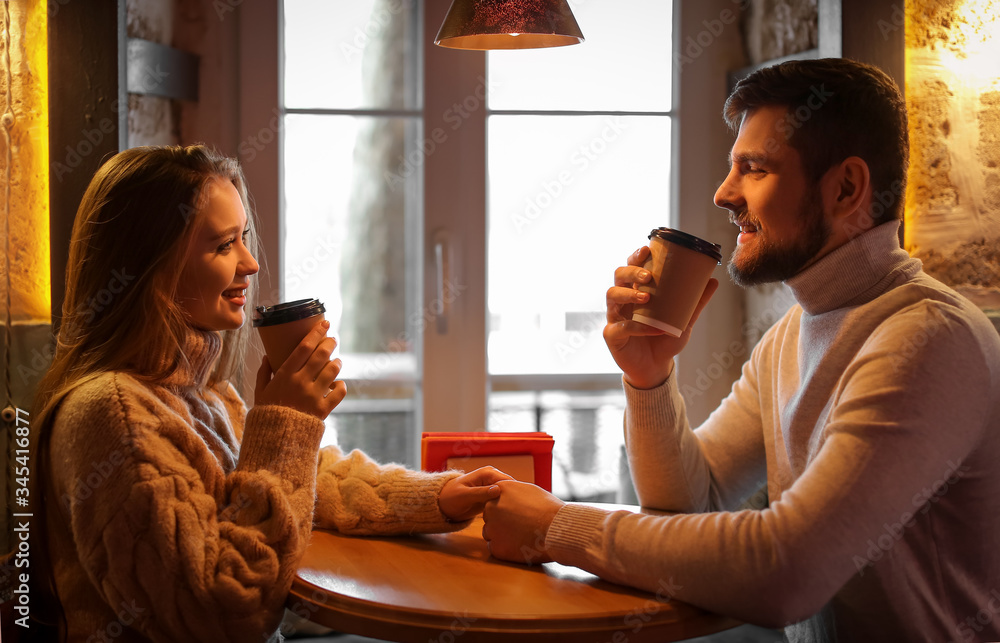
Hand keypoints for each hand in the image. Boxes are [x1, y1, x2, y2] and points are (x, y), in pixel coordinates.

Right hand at [254, 320, 347, 419]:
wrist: (275, 440)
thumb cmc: (267, 413)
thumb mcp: (260, 392)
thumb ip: (263, 373)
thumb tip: (267, 357)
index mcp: (284, 375)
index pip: (304, 347)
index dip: (316, 333)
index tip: (325, 323)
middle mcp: (300, 382)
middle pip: (321, 355)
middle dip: (330, 343)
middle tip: (333, 339)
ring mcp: (313, 396)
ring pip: (332, 371)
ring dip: (337, 363)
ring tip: (336, 362)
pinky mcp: (323, 410)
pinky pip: (339, 392)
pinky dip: (341, 386)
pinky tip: (338, 384)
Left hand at [438, 467, 512, 521]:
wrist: (442, 504)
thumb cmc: (450, 497)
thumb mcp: (464, 496)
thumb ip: (480, 493)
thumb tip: (498, 490)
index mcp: (488, 473)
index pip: (508, 481)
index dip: (515, 493)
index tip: (518, 507)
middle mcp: (493, 478)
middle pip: (511, 489)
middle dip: (514, 500)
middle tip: (517, 515)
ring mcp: (493, 488)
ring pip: (509, 497)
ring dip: (511, 506)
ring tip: (514, 518)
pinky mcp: (492, 498)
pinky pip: (503, 502)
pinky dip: (505, 509)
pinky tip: (507, 518)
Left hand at [481, 480, 564, 564]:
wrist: (557, 529)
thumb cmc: (548, 509)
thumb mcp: (529, 490)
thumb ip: (512, 492)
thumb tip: (508, 496)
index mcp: (498, 491)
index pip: (494, 502)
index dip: (507, 511)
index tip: (520, 515)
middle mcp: (490, 507)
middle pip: (490, 518)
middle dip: (502, 523)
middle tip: (521, 527)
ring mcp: (492, 527)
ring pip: (491, 533)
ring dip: (503, 536)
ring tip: (523, 535)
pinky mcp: (496, 547)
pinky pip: (495, 548)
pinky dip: (506, 549)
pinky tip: (521, 545)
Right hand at [604, 246, 718, 388]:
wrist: (656, 367)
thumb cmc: (665, 339)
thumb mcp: (684, 319)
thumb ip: (695, 302)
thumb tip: (713, 280)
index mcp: (636, 290)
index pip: (631, 267)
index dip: (635, 256)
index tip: (646, 249)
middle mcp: (623, 300)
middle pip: (618, 276)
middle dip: (631, 272)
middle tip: (648, 277)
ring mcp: (615, 317)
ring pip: (612, 296)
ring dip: (628, 294)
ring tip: (646, 298)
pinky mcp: (612, 336)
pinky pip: (620, 327)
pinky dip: (636, 327)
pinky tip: (652, 328)